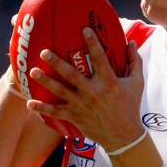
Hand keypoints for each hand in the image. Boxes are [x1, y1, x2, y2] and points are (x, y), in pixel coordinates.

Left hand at [28, 27, 144, 146]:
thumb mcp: (136, 84)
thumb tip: (131, 43)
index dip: (92, 43)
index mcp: (108, 82)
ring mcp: (82, 105)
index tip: (84, 29)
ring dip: (46, 81)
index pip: (100, 58)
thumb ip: (134, 62)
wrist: (124, 137)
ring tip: (33, 71)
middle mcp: (93, 92)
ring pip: (60, 91)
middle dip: (57, 62)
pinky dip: (42, 109)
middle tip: (44, 52)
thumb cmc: (130, 107)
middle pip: (72, 74)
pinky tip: (29, 103)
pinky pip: (56, 112)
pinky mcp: (75, 117)